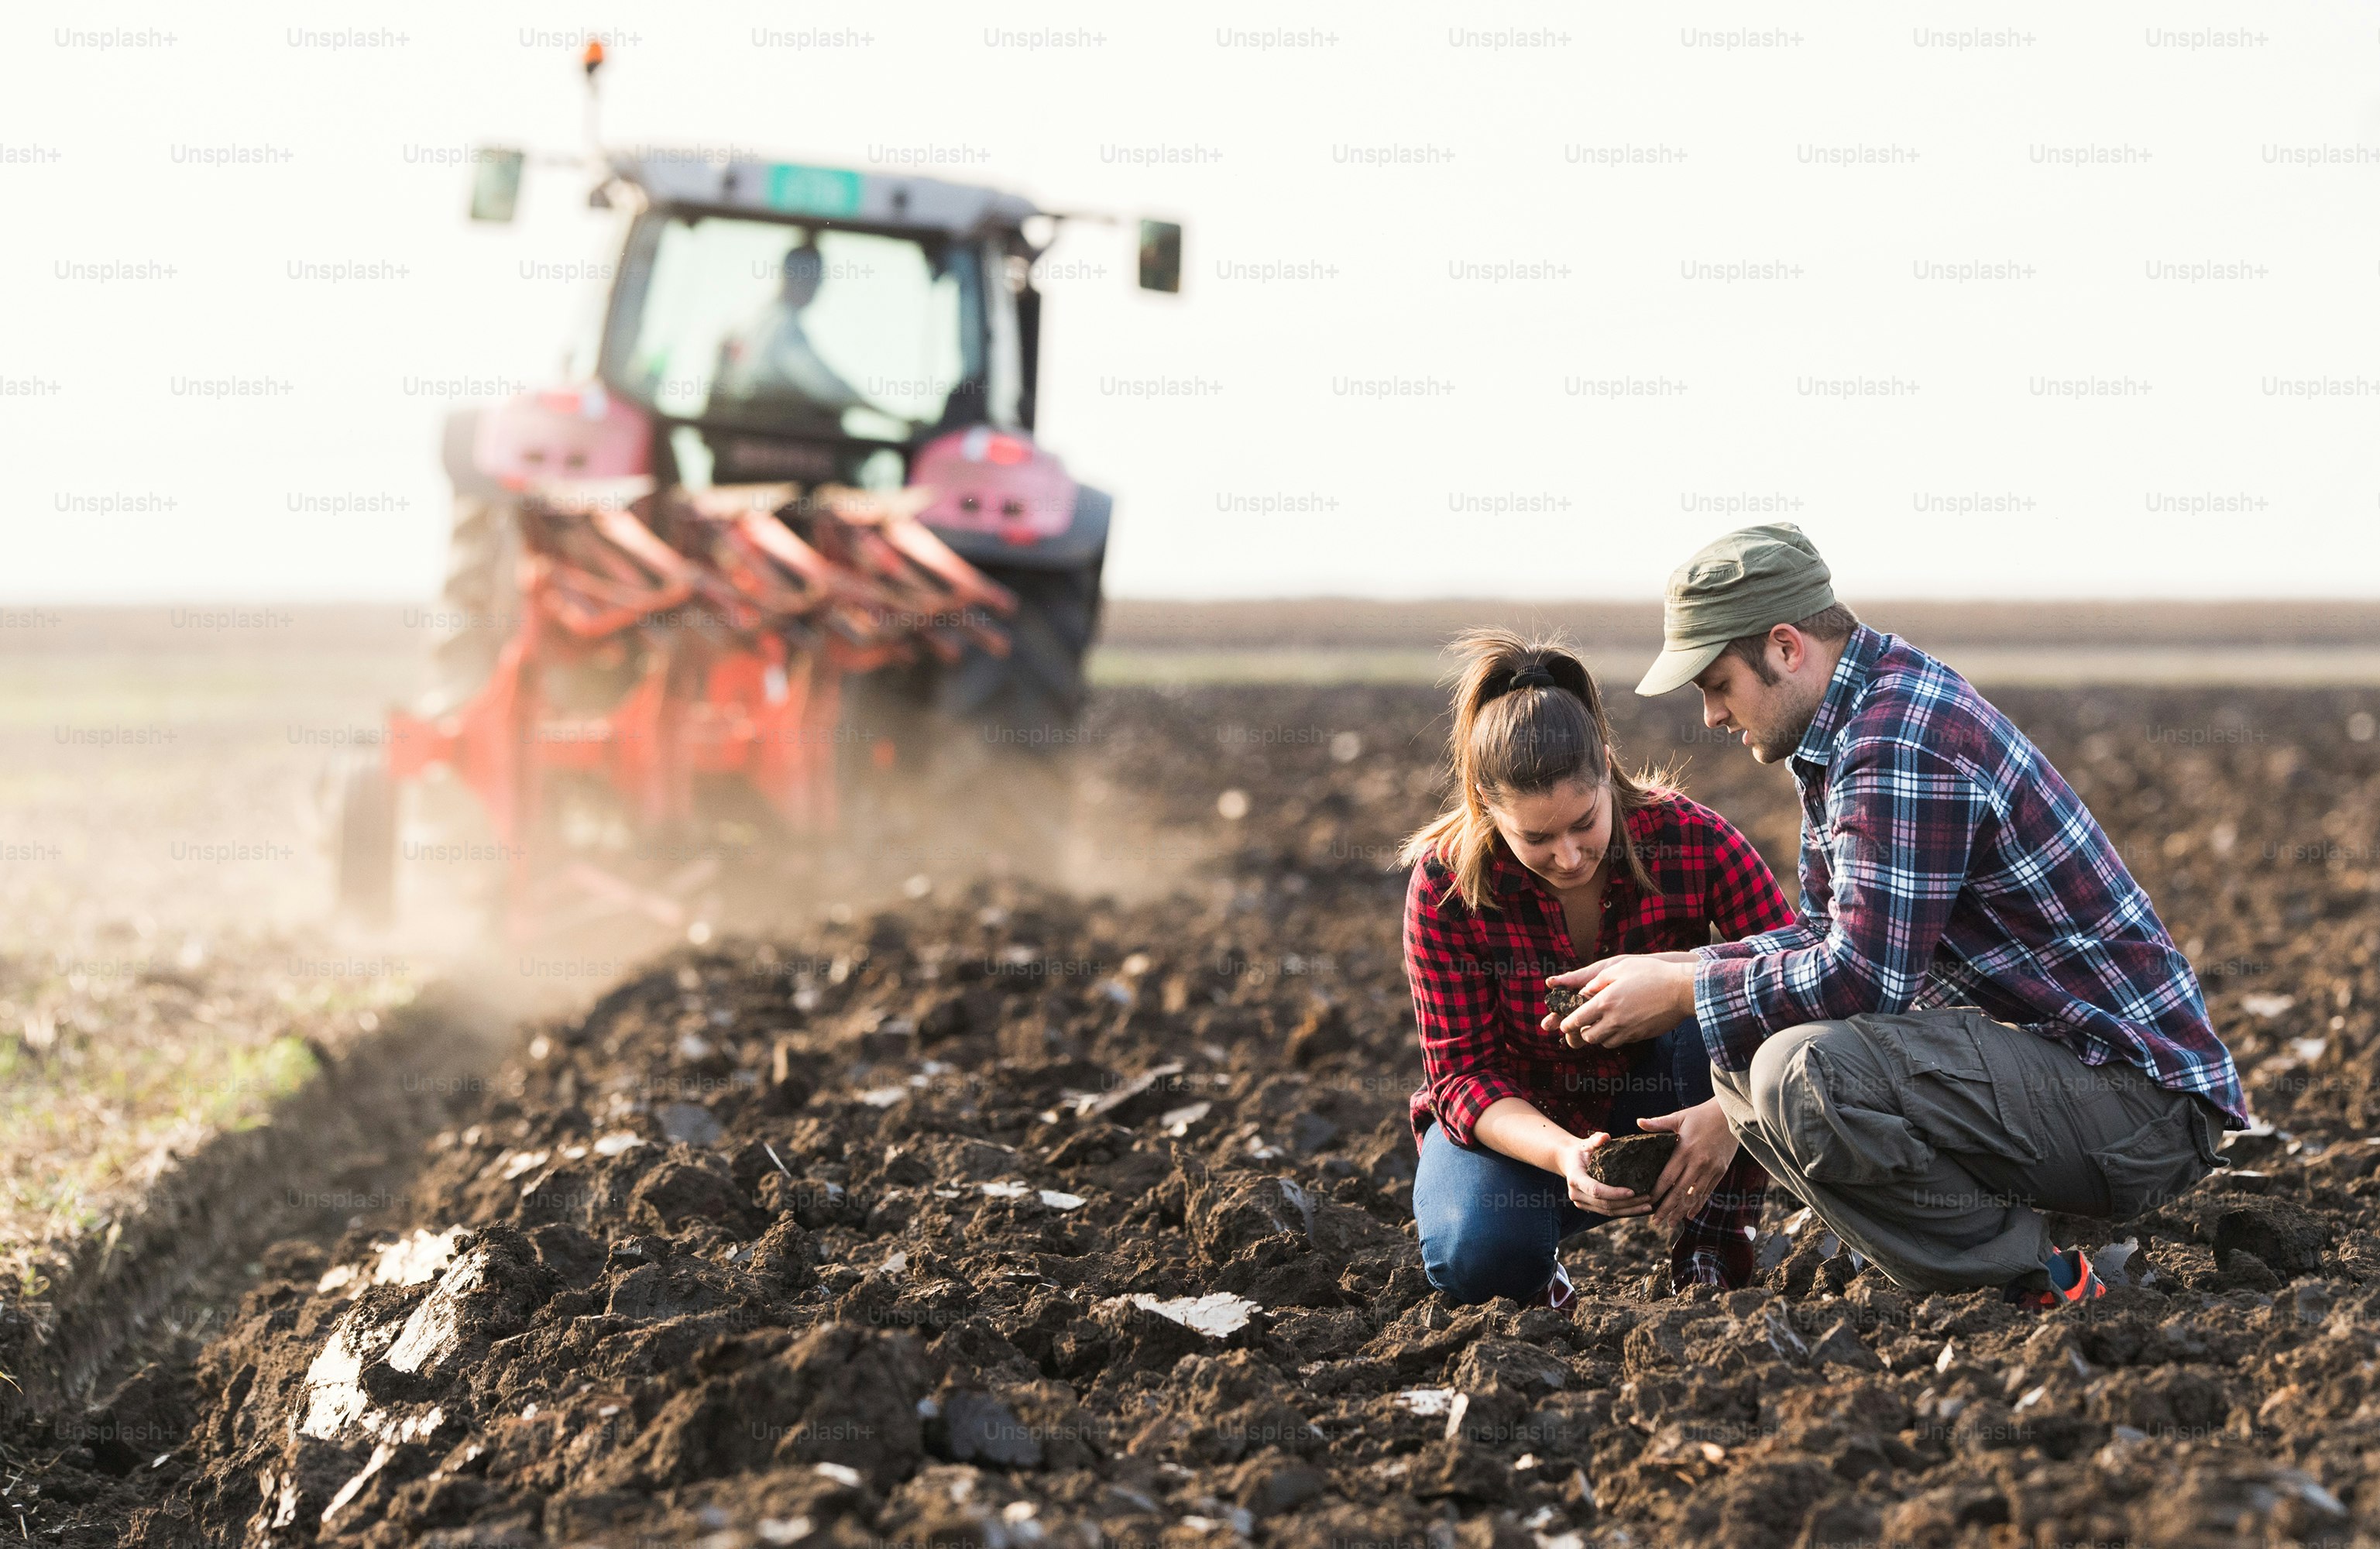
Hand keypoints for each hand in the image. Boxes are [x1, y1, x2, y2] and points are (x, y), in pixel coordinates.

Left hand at [1542, 954, 1695, 1048]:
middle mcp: (1614, 1020)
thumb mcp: (1620, 968)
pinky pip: (1620, 1042)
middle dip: (1582, 1032)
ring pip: (1603, 1042)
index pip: (1577, 1020)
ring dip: (1598, 1035)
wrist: (1681, 990)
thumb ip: (1598, 981)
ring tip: (1601, 1024)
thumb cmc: (1652, 974)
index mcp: (1605, 1001)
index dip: (1567, 1024)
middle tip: (1584, 1024)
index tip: (1563, 1024)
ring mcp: (1628, 1031)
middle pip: (1587, 1036)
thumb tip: (1584, 991)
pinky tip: (1619, 1025)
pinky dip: (1614, 1037)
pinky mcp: (1639, 1036)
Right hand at [1556, 1132, 1653, 1217]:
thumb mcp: (1588, 1142)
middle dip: (1627, 1203)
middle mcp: (1576, 1194)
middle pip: (1605, 1204)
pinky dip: (1624, 1211)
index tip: (1632, 1191)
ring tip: (1647, 1205)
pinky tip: (1639, 1207)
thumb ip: (1596, 1139)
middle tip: (1647, 1198)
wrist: (1570, 1161)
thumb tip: (1605, 1137)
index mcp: (1575, 1178)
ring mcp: (1582, 1203)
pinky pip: (1608, 1212)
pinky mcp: (1589, 1207)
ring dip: (1629, 1210)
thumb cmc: (1583, 1150)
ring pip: (1608, 1212)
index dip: (1614, 1193)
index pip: (1596, 1190)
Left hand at [1639, 1100, 1740, 1232]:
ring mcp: (1711, 1169)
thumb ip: (1658, 1124)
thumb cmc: (1701, 1115)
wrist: (1730, 1115)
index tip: (1647, 1202)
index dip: (1657, 1192)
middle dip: (1667, 1208)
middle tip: (1656, 1221)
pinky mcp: (1720, 1171)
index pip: (1668, 1177)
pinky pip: (1707, 1192)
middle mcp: (1698, 1163)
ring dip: (1682, 1211)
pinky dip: (1698, 1205)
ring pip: (1694, 1196)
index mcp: (1685, 1150)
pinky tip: (1690, 1214)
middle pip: (1680, 1192)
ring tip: (1671, 1223)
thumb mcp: (1679, 1117)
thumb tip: (1638, 1122)